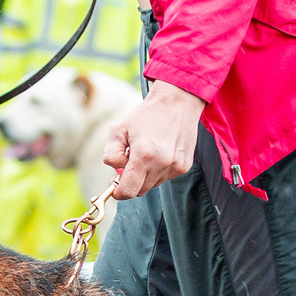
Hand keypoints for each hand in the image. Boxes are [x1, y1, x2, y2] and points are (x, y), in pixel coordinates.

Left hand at [101, 81, 204, 198]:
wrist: (177, 103)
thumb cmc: (145, 115)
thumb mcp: (118, 129)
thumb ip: (111, 155)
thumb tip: (117, 173)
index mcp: (144, 156)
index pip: (129, 191)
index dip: (119, 193)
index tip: (115, 189)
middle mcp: (162, 164)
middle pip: (140, 190)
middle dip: (131, 181)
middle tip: (129, 162)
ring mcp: (176, 166)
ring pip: (153, 184)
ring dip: (145, 175)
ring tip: (146, 152)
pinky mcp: (184, 166)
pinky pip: (165, 177)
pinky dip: (158, 169)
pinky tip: (159, 152)